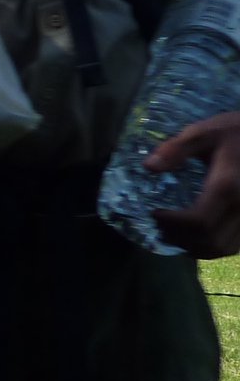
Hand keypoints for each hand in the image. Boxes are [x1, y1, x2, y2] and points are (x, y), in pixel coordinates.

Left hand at [148, 111, 239, 257]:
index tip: (155, 214)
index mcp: (228, 187)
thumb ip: (175, 149)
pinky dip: (212, 246)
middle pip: (210, 241)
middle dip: (180, 238)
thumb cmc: (236, 132)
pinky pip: (235, 245)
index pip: (199, 222)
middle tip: (159, 226)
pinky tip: (195, 235)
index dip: (173, 225)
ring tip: (173, 233)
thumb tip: (149, 167)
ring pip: (224, 249)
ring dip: (195, 247)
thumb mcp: (204, 132)